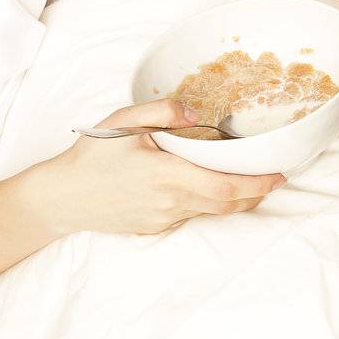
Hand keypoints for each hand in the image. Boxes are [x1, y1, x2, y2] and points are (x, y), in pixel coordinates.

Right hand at [44, 99, 285, 236]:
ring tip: (252, 181)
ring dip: (235, 199)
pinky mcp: (153, 228)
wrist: (59, 197)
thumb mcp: (123, 121)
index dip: (257, 184)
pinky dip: (208, 204)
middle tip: (274, 178)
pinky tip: (210, 187)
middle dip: (256, 193)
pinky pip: (190, 216)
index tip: (279, 175)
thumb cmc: (91, 156)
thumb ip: (163, 110)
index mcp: (167, 176)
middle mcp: (169, 202)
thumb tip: (196, 112)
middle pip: (226, 204)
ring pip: (210, 212)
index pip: (225, 187)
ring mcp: (161, 219)